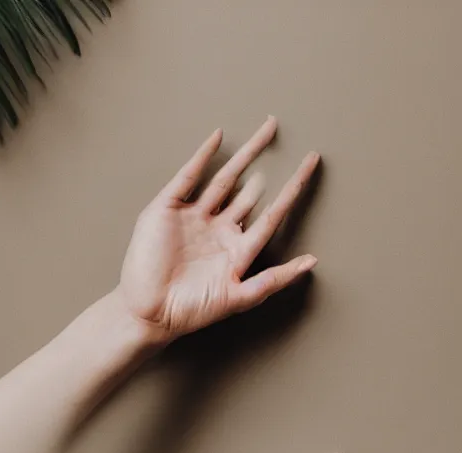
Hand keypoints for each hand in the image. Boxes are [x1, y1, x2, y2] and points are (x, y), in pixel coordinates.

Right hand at [118, 117, 318, 342]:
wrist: (150, 313)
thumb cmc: (192, 311)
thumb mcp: (239, 297)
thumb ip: (274, 279)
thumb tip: (312, 262)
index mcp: (237, 250)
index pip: (272, 213)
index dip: (292, 189)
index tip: (311, 164)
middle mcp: (218, 230)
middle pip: (248, 191)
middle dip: (264, 163)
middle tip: (280, 133)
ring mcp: (193, 218)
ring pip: (224, 178)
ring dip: (244, 154)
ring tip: (265, 130)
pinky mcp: (168, 209)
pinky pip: (188, 177)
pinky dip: (202, 157)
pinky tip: (218, 138)